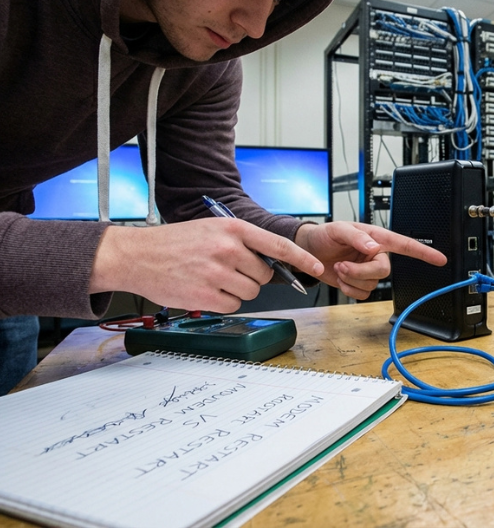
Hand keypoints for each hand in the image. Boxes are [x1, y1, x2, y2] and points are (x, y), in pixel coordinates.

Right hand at [89, 219, 324, 312]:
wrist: (136, 255)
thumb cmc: (175, 242)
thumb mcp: (212, 229)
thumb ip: (243, 242)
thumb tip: (272, 261)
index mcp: (233, 228)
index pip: (278, 245)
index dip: (301, 259)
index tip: (316, 268)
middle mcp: (228, 249)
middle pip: (265, 274)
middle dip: (253, 276)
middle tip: (227, 270)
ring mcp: (217, 272)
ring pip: (250, 291)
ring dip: (237, 290)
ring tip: (212, 277)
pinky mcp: (205, 294)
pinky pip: (233, 305)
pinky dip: (223, 302)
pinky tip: (204, 289)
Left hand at [295, 222, 446, 299]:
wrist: (308, 250)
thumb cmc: (324, 235)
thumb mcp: (338, 229)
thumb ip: (357, 237)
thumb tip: (373, 247)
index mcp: (377, 239)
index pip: (405, 245)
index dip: (424, 252)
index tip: (440, 259)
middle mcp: (375, 255)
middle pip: (384, 271)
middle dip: (361, 272)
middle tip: (342, 266)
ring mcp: (367, 270)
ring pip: (372, 284)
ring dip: (351, 280)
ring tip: (338, 268)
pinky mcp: (358, 283)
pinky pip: (362, 294)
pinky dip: (349, 290)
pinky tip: (341, 279)